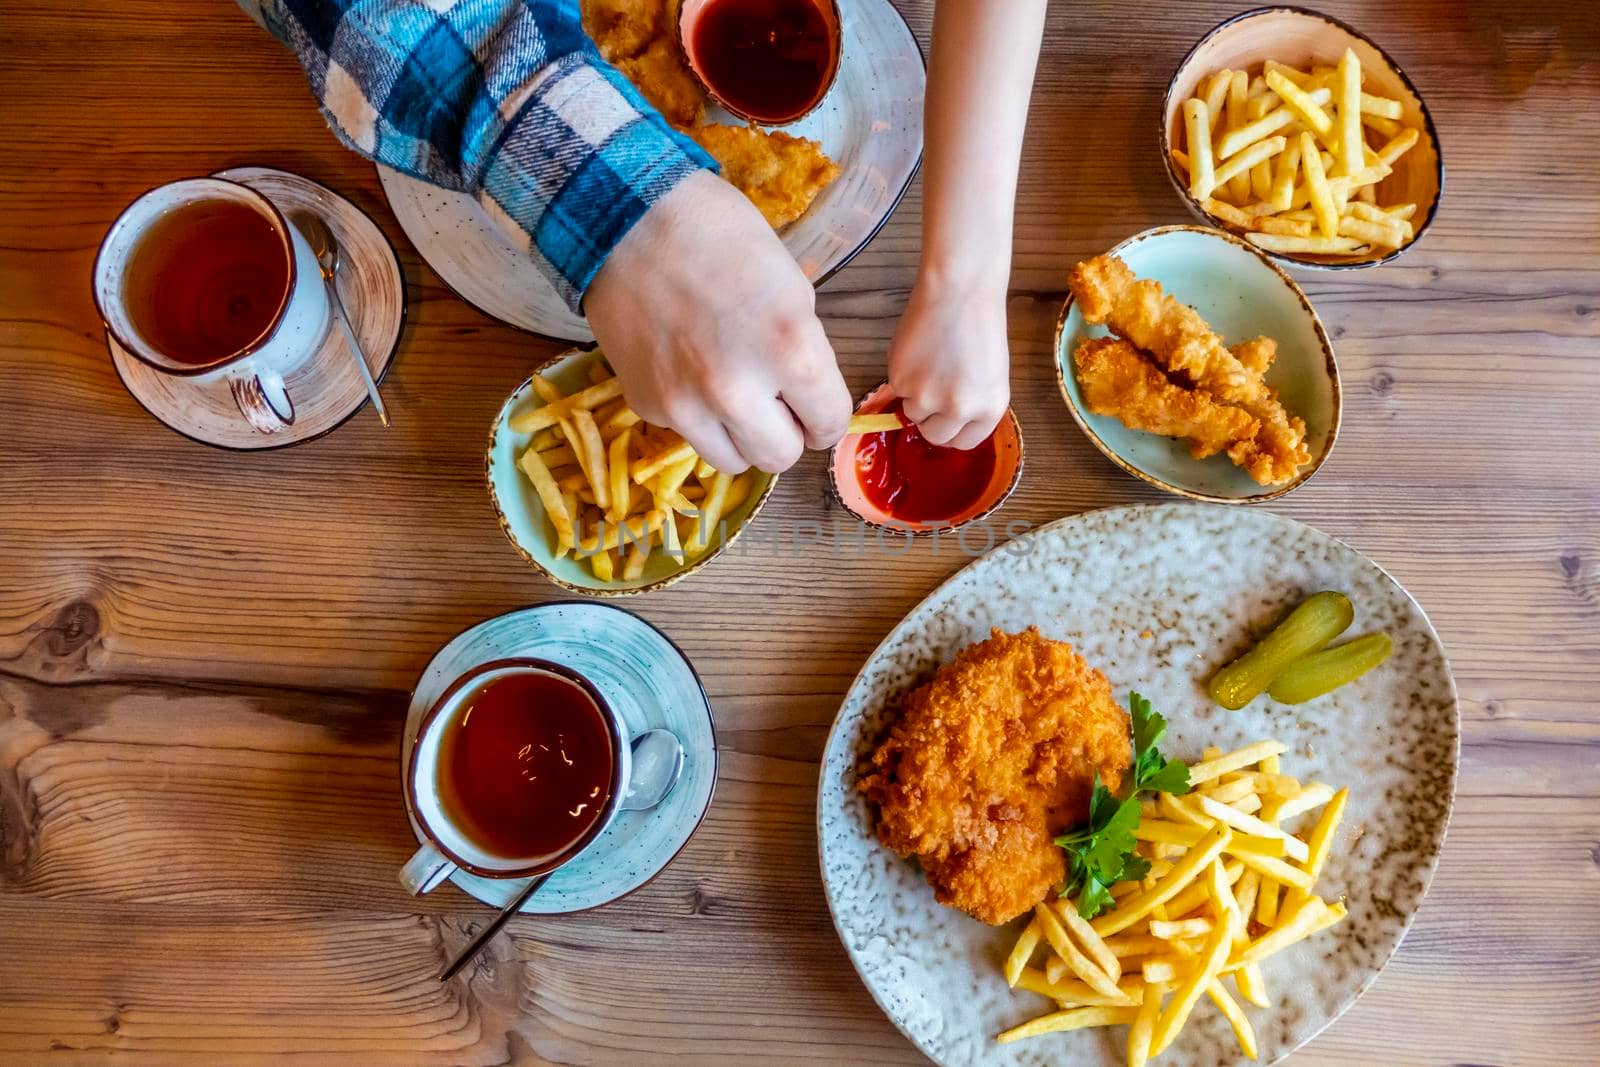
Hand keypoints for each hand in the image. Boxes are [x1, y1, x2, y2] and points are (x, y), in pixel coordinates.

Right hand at [584, 171, 850, 473]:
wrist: (626, 218)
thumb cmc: (718, 233)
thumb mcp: (789, 284)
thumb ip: (802, 349)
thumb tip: (805, 395)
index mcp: (790, 350)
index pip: (830, 421)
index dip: (827, 412)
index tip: (815, 402)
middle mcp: (739, 391)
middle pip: (781, 457)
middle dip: (788, 432)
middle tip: (778, 404)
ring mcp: (687, 405)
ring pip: (733, 462)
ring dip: (742, 436)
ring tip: (733, 395)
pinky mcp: (648, 406)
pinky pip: (687, 434)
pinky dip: (696, 415)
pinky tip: (687, 368)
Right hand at [887, 271, 1010, 448]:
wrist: (959, 292)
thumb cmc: (978, 325)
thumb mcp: (989, 375)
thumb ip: (971, 404)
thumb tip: (944, 423)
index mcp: (989, 409)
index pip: (964, 442)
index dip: (952, 431)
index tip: (945, 421)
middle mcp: (959, 410)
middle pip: (934, 435)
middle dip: (930, 419)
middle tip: (931, 392)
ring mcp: (927, 398)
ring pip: (912, 413)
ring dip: (915, 395)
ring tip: (929, 362)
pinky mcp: (901, 381)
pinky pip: (897, 390)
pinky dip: (903, 375)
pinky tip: (918, 351)